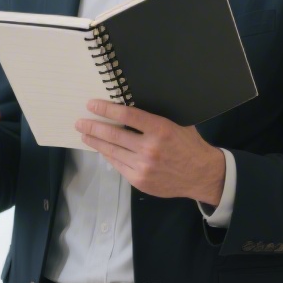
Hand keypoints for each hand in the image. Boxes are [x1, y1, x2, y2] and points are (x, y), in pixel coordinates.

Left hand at [75, 100, 225, 205]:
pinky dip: (108, 155)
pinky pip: (118, 165)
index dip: (106, 109)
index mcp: (160, 129)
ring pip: (112, 151)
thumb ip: (156, 116)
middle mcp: (149, 148)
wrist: (201, 175)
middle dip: (93, 126)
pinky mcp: (139, 180)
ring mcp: (143, 166)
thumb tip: (131, 103)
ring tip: (84, 135)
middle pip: (114, 134)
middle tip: (80, 121)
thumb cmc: (189, 144)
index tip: (92, 105)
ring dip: (95, 142)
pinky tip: (101, 149)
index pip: (126, 115)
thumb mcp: (178, 123)